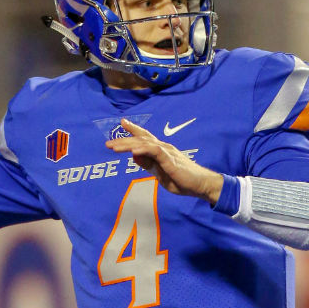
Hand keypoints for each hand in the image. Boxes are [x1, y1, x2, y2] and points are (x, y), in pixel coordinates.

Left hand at [105, 119, 222, 204]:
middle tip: (108, 143)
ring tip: (114, 147)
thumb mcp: (160, 173)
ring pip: (144, 143)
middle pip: (140, 139)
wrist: (200, 184)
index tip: (122, 122)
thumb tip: (134, 156)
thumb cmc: (182, 179)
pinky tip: (133, 151)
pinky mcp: (170, 159)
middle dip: (123, 140)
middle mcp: (163, 147)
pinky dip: (143, 150)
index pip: (145, 137)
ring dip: (128, 144)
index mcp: (160, 150)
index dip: (133, 129)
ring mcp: (167, 152)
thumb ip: (148, 165)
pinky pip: (155, 151)